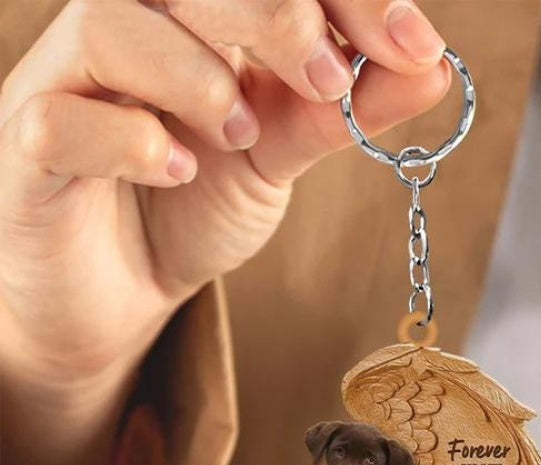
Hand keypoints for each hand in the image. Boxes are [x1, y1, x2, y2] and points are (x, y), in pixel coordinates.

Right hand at [0, 0, 449, 464]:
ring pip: (111, 26)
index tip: (413, 44)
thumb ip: (338, 111)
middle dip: (276, 15)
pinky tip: (176, 169)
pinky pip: (61, 118)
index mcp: (196, 24)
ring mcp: (69, 84)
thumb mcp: (279, 156)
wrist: (126, 291)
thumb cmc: (195, 210)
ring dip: (197, 78)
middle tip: (329, 79)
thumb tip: (429, 68)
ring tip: (241, 137)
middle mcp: (130, 32)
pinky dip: (130, 141)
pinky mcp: (30, 146)